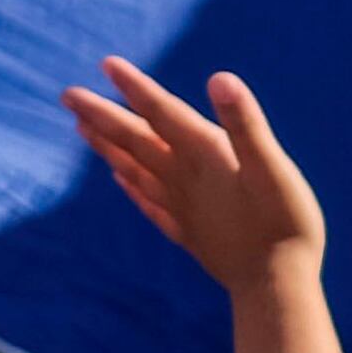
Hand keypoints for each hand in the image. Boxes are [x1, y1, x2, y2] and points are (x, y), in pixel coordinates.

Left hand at [64, 54, 326, 294]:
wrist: (277, 289)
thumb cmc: (284, 224)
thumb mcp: (273, 167)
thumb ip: (245, 124)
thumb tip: (219, 78)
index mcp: (204, 156)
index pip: (162, 113)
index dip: (135, 87)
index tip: (106, 64)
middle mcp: (184, 179)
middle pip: (136, 140)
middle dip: (102, 115)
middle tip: (67, 95)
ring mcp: (183, 209)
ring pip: (134, 170)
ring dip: (107, 147)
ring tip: (80, 128)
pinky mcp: (189, 234)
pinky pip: (149, 205)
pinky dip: (131, 188)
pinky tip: (119, 180)